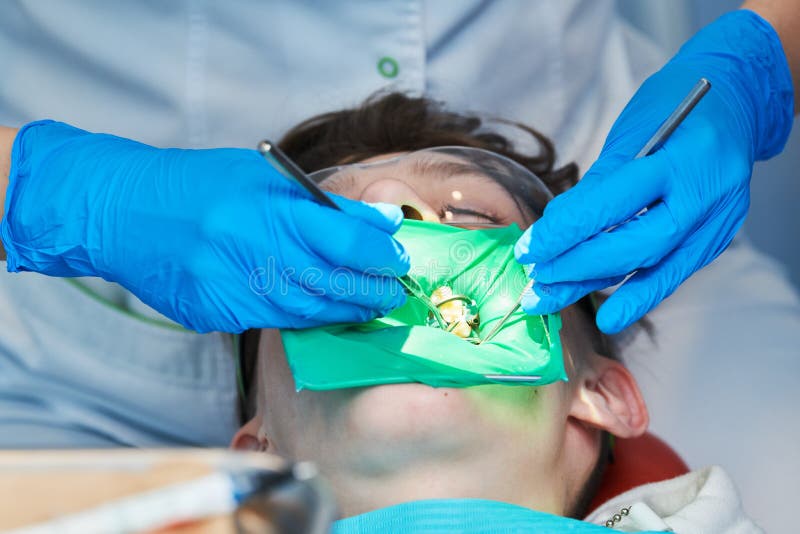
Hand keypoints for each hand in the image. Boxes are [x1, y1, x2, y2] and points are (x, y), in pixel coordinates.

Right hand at [1, 121, 408, 331]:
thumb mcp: (266, 178)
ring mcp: (230, 287)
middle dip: (371, 292)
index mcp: (268, 208)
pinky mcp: (214, 312)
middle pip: (332, 284)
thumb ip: (326, 205)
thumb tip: (382, 224)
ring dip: (342, 311)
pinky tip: (317, 310)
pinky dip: (300, 315)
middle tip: (391, 293)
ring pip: (305, 311)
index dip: (381, 255)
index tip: (397, 259)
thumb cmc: (200, 185)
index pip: (347, 240)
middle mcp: (251, 250)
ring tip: (364, 304)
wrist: (123, 210)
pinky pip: (269, 320)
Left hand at [514, 10, 793, 333]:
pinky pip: (671, 272)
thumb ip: (598, 184)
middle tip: (536, 274)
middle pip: (637, 245)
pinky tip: (611, 317)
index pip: (614, 203)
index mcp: (683, 157)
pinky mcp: (716, 240)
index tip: (530, 247)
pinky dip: (638, 293)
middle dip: (578, 265)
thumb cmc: (677, 106)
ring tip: (549, 301)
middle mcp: (707, 195)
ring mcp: (718, 222)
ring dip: (597, 286)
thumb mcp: (633, 131)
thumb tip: (556, 228)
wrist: (738, 100)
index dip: (567, 230)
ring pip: (654, 268)